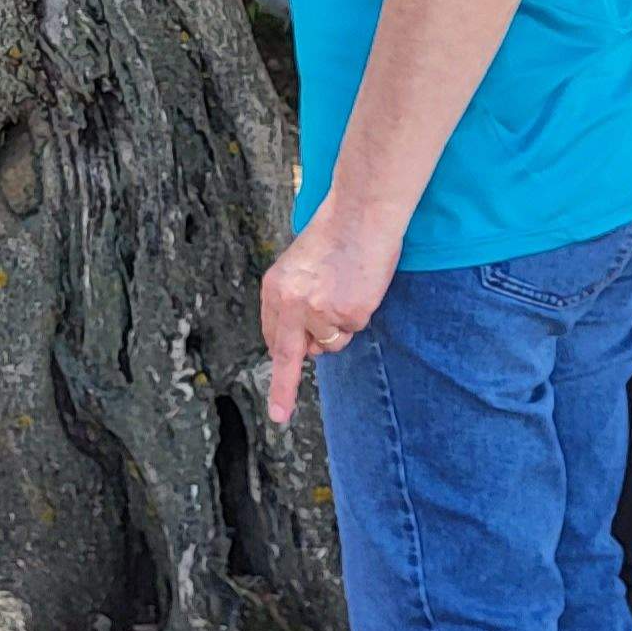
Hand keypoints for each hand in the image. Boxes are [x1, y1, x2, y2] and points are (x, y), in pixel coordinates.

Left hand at [260, 211, 400, 423]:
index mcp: (274, 288)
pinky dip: (360, 314)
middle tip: (279, 414)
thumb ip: (292, 302)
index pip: (272, 337)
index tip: (276, 405)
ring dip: (340, 326)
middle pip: (289, 355)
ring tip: (346, 289)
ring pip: (331, 342)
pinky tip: (359, 288)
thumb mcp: (298, 267)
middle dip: (283, 390)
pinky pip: (355, 329)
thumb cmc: (335, 238)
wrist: (360, 216)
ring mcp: (320, 311)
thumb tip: (302, 344)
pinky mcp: (348, 314)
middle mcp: (291, 303)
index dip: (278, 366)